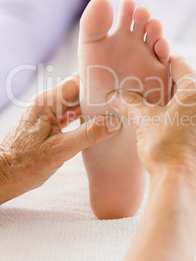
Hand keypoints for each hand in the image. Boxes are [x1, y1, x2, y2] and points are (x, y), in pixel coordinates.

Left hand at [0, 75, 120, 203]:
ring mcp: (46, 114)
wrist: (3, 177)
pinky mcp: (47, 125)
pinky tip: (95, 124)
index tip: (115, 88)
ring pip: (73, 104)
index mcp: (47, 102)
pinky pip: (69, 116)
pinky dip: (82, 118)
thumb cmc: (25, 164)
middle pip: (76, 92)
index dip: (96, 83)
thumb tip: (113, 123)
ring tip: (112, 112)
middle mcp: (46, 104)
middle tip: (118, 101)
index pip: (77, 82)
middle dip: (96, 96)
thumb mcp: (61, 150)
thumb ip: (88, 135)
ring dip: (90, 108)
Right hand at [108, 56, 195, 191]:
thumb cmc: (164, 149)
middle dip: (168, 81)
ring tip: (157, 106)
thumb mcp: (143, 120)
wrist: (179, 183)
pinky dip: (187, 113)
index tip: (146, 68)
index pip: (178, 62)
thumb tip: (115, 96)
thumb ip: (130, 103)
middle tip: (148, 87)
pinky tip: (171, 123)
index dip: (160, 63)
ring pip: (195, 97)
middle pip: (188, 80)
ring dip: (177, 98)